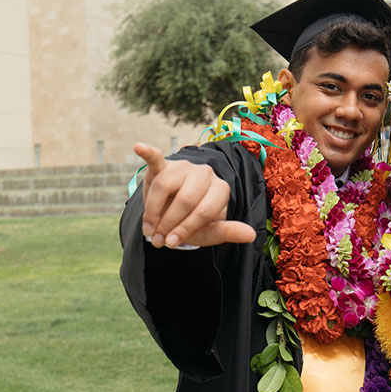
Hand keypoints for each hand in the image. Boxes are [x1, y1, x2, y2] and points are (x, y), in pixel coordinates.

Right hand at [134, 142, 255, 247]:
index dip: (185, 229)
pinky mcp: (166, 165)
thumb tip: (251, 235)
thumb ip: (229, 231)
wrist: (180, 210)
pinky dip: (147, 152)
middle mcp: (206, 174)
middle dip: (168, 224)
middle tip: (157, 242)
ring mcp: (185, 167)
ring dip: (152, 211)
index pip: (203, 211)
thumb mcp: (212, 230)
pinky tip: (139, 147)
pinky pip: (157, 158)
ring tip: (148, 230)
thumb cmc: (197, 221)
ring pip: (164, 187)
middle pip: (185, 200)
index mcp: (221, 189)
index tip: (171, 244)